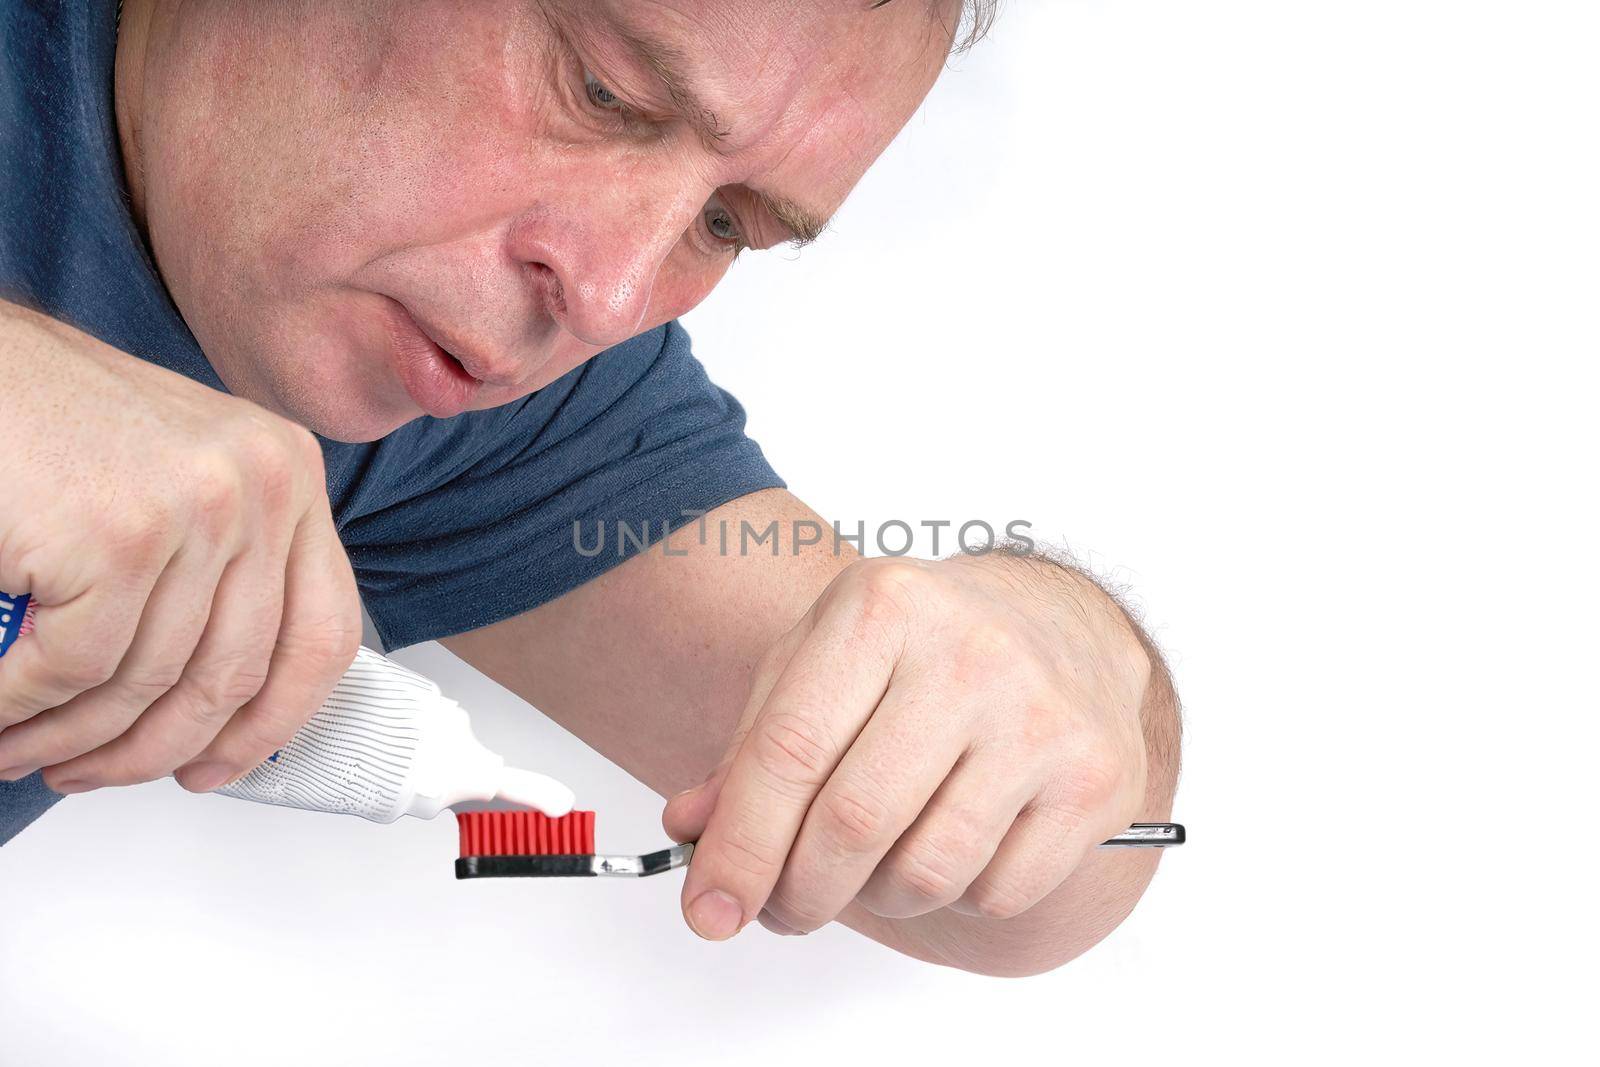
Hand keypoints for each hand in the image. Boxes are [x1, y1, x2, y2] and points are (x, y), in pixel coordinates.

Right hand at [0, 302, 360, 793]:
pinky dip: (22, 709)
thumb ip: (219, 571)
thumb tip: (229, 698)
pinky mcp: (118, 535)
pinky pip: (76, 669)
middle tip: (96, 772)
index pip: (322, 631)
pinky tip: (1, 716)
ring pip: (148, 683)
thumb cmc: (46, 421)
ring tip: (30, 751)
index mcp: (288, 474)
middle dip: (155, 750)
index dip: (275, 721)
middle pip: (235, 675)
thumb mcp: (174, 483)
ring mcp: (197, 508)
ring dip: (78, 742)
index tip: (222, 764)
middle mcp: (262, 485)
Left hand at [662, 552, 1150, 939]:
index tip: (709, 910)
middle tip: (782, 911)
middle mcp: (971, 654)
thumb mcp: (822, 664)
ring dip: (877, 899)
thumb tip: (694, 833)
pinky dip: (958, 896)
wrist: (1066, 629)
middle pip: (854, 823)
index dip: (740, 846)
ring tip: (872, 865)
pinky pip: (996, 893)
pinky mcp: (1095, 782)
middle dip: (799, 892)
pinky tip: (956, 842)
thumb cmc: (921, 651)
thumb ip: (753, 749)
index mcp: (883, 608)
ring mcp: (1043, 718)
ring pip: (926, 872)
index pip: (791, 751)